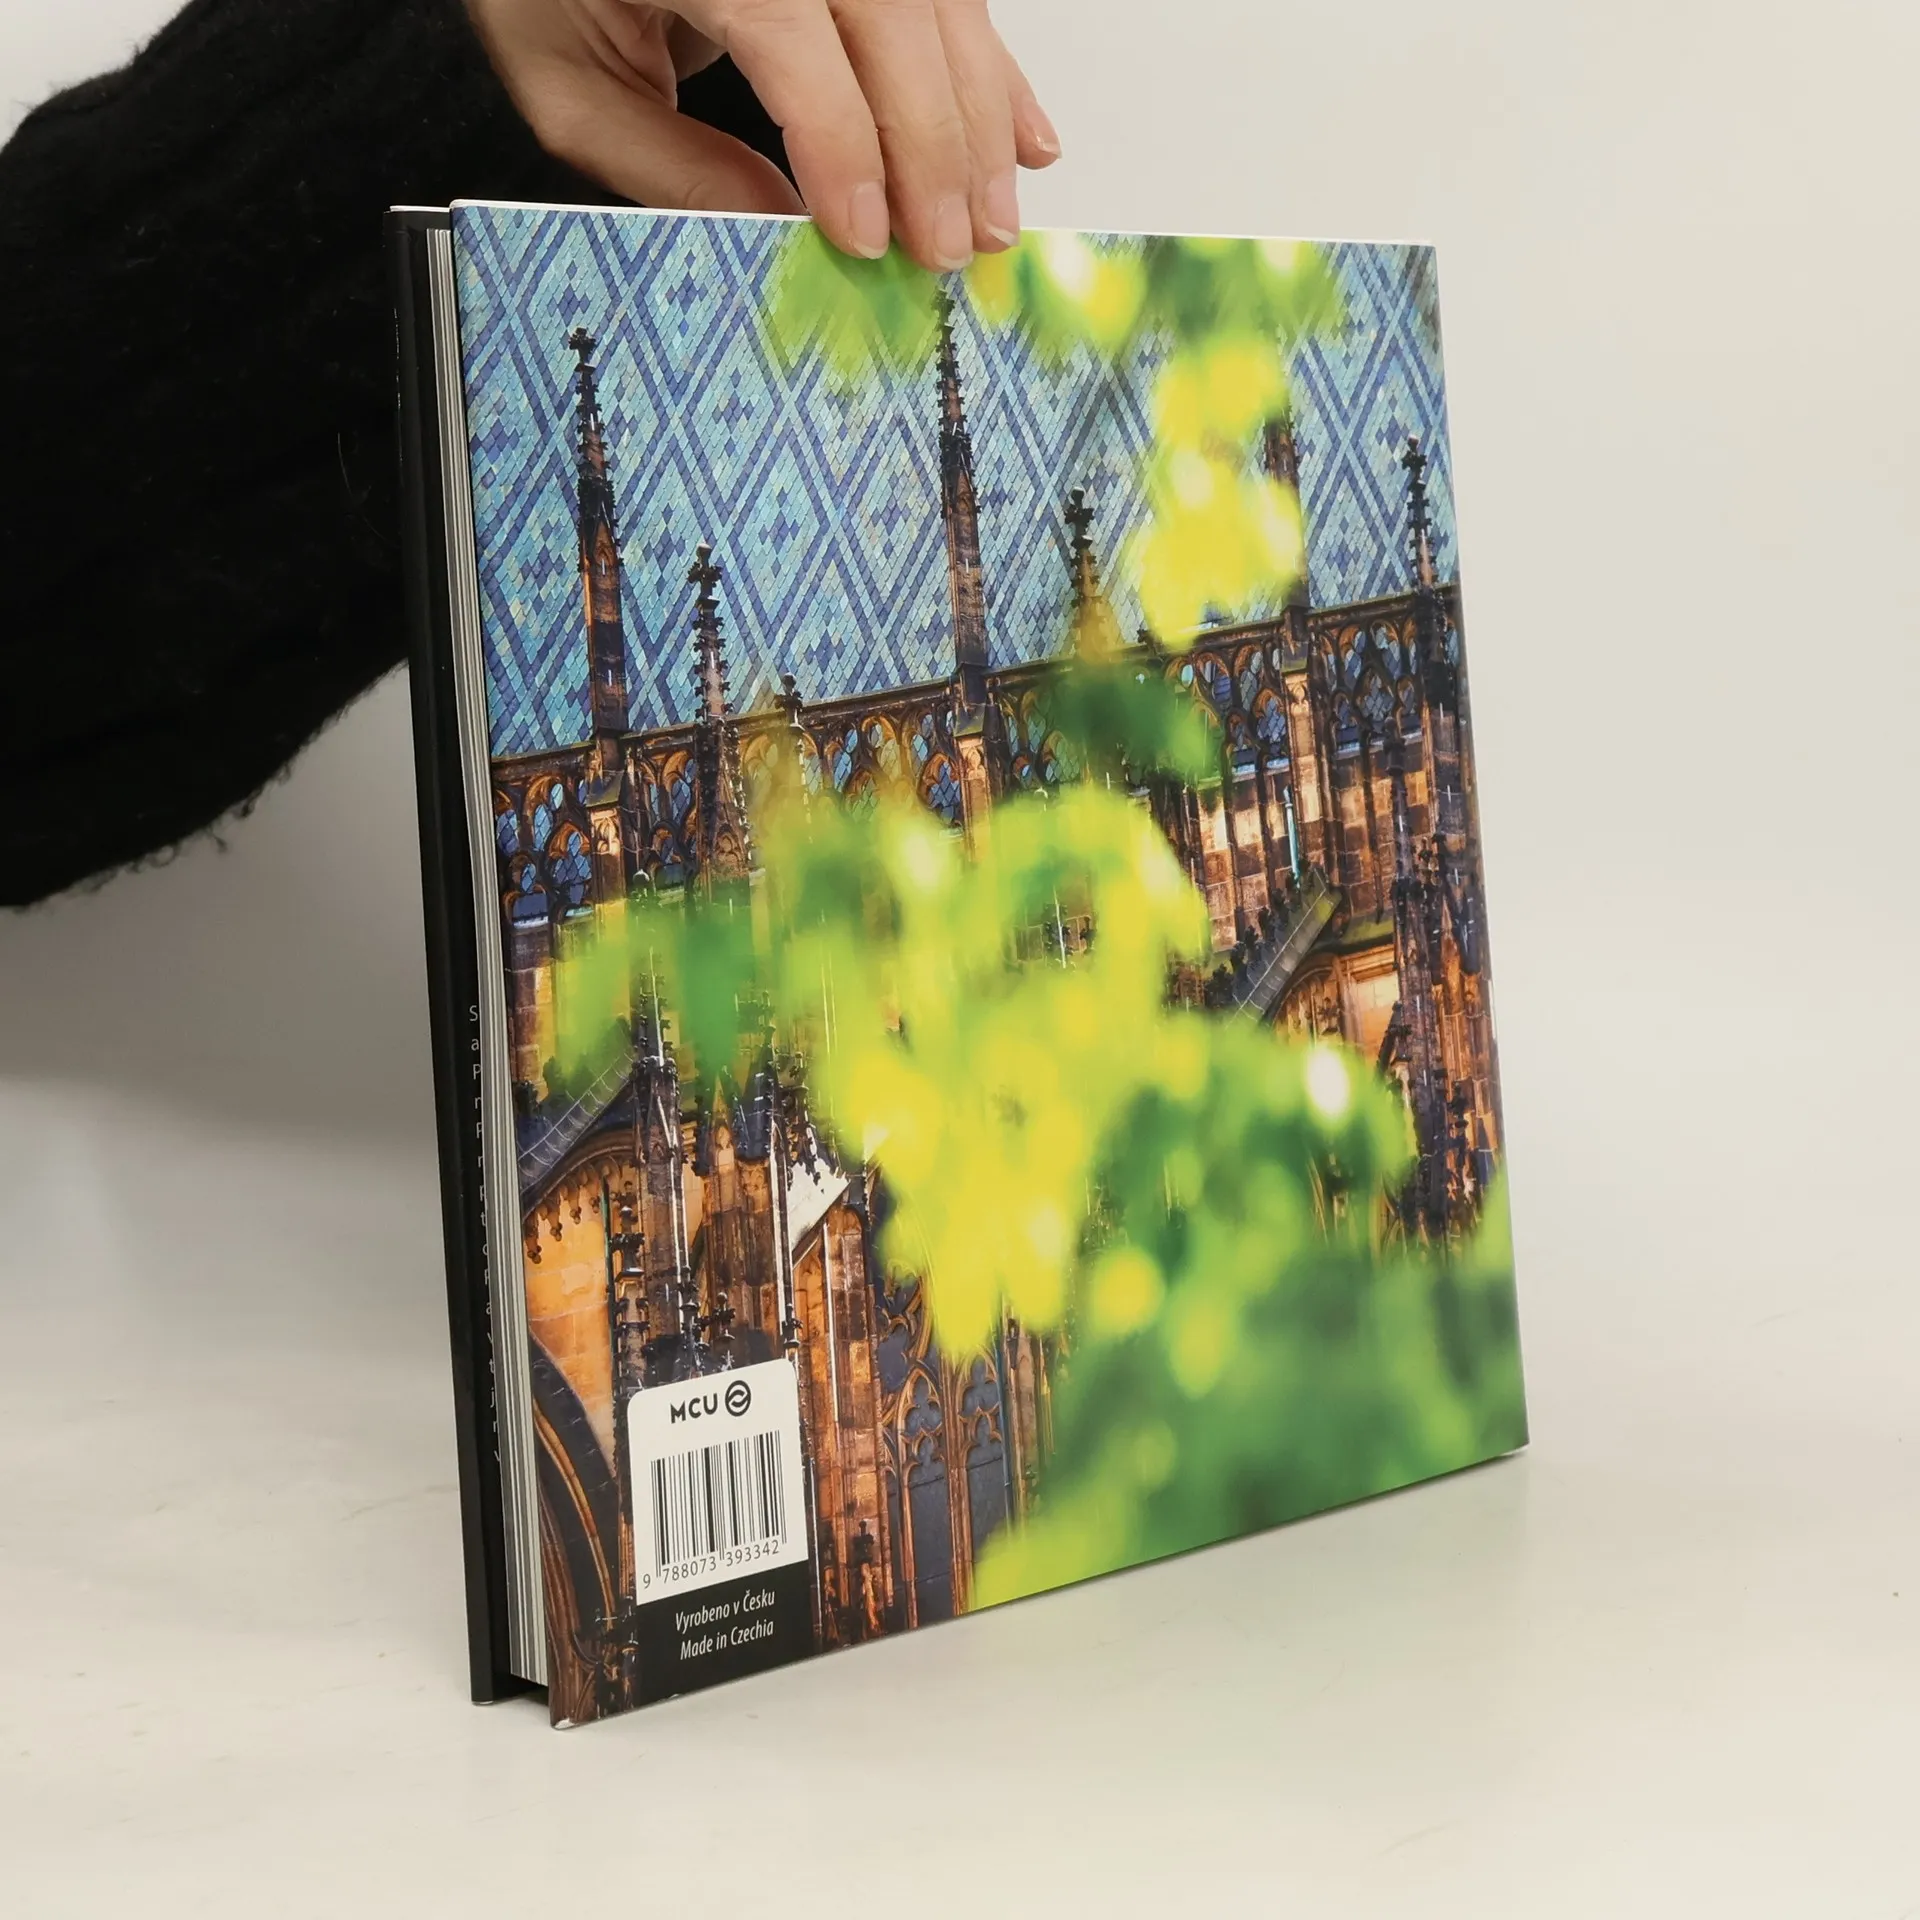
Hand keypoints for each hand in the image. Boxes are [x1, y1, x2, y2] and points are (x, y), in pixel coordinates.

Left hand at [463, 0, 1061, 270]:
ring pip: (943, 10)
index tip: (867, 238)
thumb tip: (780, 239)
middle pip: (895, 21)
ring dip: (981, 122)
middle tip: (947, 250)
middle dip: (936, 149)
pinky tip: (1022, 142)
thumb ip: (667, 166)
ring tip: (991, 220)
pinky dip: (995, 74)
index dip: (845, 146)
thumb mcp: (569, 82)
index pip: (796, 39)